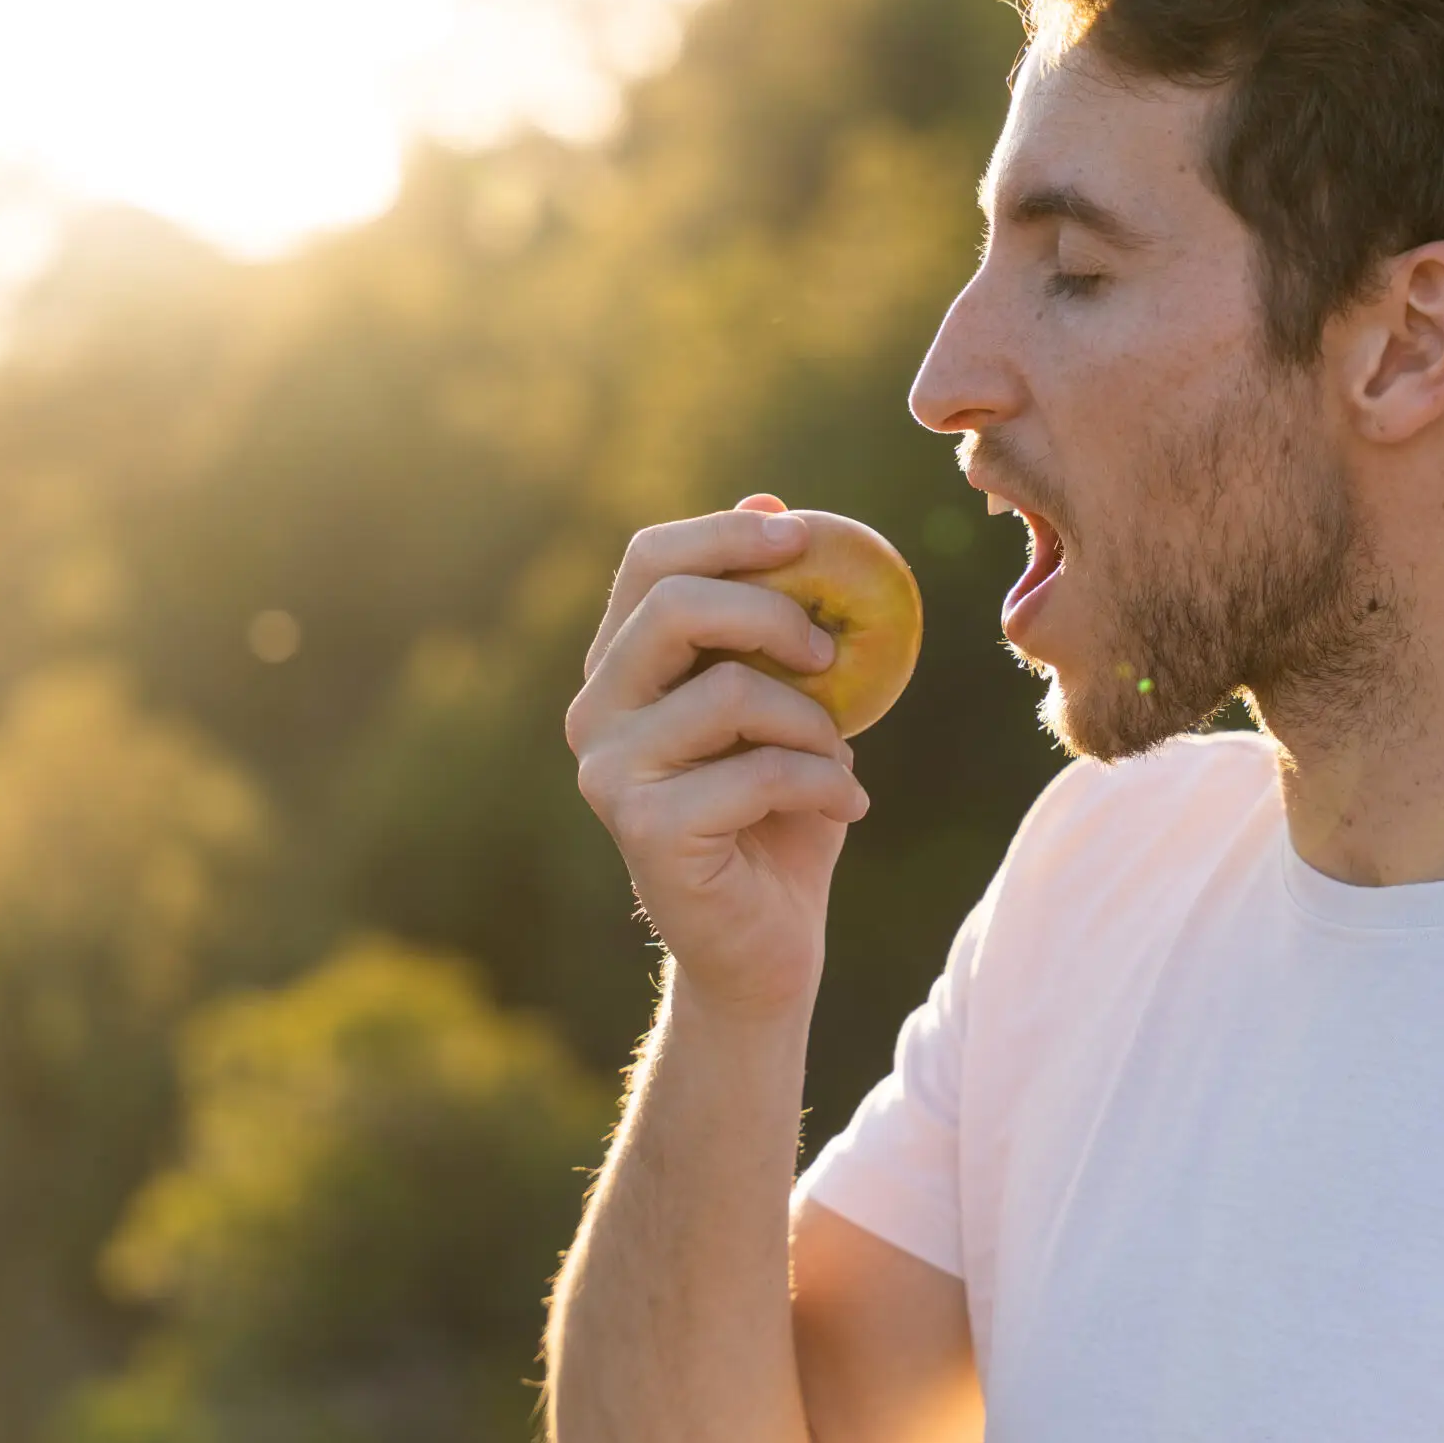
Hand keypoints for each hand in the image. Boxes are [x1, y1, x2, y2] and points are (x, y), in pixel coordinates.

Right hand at [565, 495, 867, 1022]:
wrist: (766, 944)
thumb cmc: (779, 815)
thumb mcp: (789, 700)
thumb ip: (771, 614)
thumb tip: (771, 498)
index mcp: (620, 667)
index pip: (648, 560)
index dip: (725, 534)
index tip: (805, 535)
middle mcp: (595, 712)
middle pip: (670, 606)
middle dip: (771, 612)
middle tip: (834, 654)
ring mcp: (610, 772)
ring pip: (728, 690)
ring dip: (813, 721)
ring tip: (837, 757)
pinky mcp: (644, 828)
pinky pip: (760, 770)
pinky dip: (826, 781)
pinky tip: (848, 806)